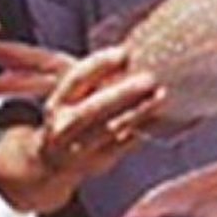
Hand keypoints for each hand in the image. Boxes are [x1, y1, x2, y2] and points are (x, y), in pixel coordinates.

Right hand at [36, 46, 165, 178]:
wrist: (55, 161)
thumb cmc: (75, 115)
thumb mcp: (73, 96)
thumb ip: (95, 78)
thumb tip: (132, 53)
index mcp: (57, 103)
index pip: (76, 80)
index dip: (99, 65)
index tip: (124, 53)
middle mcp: (63, 127)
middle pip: (93, 109)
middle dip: (122, 93)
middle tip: (149, 79)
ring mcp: (78, 149)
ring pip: (109, 129)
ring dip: (138, 112)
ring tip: (161, 96)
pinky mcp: (97, 163)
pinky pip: (122, 146)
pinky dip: (141, 130)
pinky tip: (159, 117)